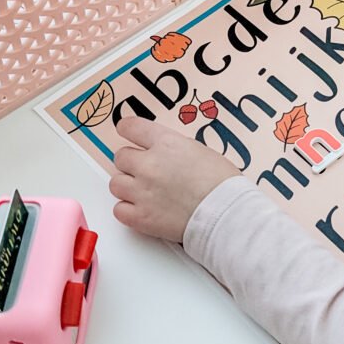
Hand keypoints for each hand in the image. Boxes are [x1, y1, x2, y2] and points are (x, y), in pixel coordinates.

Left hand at [109, 117, 238, 241]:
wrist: (227, 213)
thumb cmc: (222, 184)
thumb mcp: (199, 151)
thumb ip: (173, 148)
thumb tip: (161, 152)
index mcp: (166, 143)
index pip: (130, 127)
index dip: (127, 130)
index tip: (126, 132)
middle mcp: (149, 164)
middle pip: (121, 157)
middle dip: (132, 163)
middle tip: (145, 171)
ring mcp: (142, 191)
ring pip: (116, 183)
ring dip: (128, 187)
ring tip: (145, 193)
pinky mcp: (141, 217)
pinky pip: (119, 209)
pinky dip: (128, 210)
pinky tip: (143, 209)